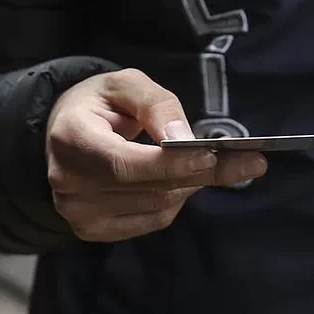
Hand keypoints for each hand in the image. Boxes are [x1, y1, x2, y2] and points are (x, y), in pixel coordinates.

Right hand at [46, 69, 268, 241]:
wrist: (64, 130)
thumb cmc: (99, 103)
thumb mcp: (126, 84)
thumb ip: (156, 105)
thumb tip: (184, 138)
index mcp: (70, 137)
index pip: (124, 163)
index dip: (170, 164)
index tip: (212, 156)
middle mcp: (68, 181)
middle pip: (148, 188)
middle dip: (200, 174)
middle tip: (248, 162)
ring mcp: (77, 211)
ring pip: (156, 206)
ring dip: (190, 185)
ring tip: (210, 164)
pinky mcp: (91, 229)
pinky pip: (151, 221)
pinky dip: (174, 202)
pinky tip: (179, 180)